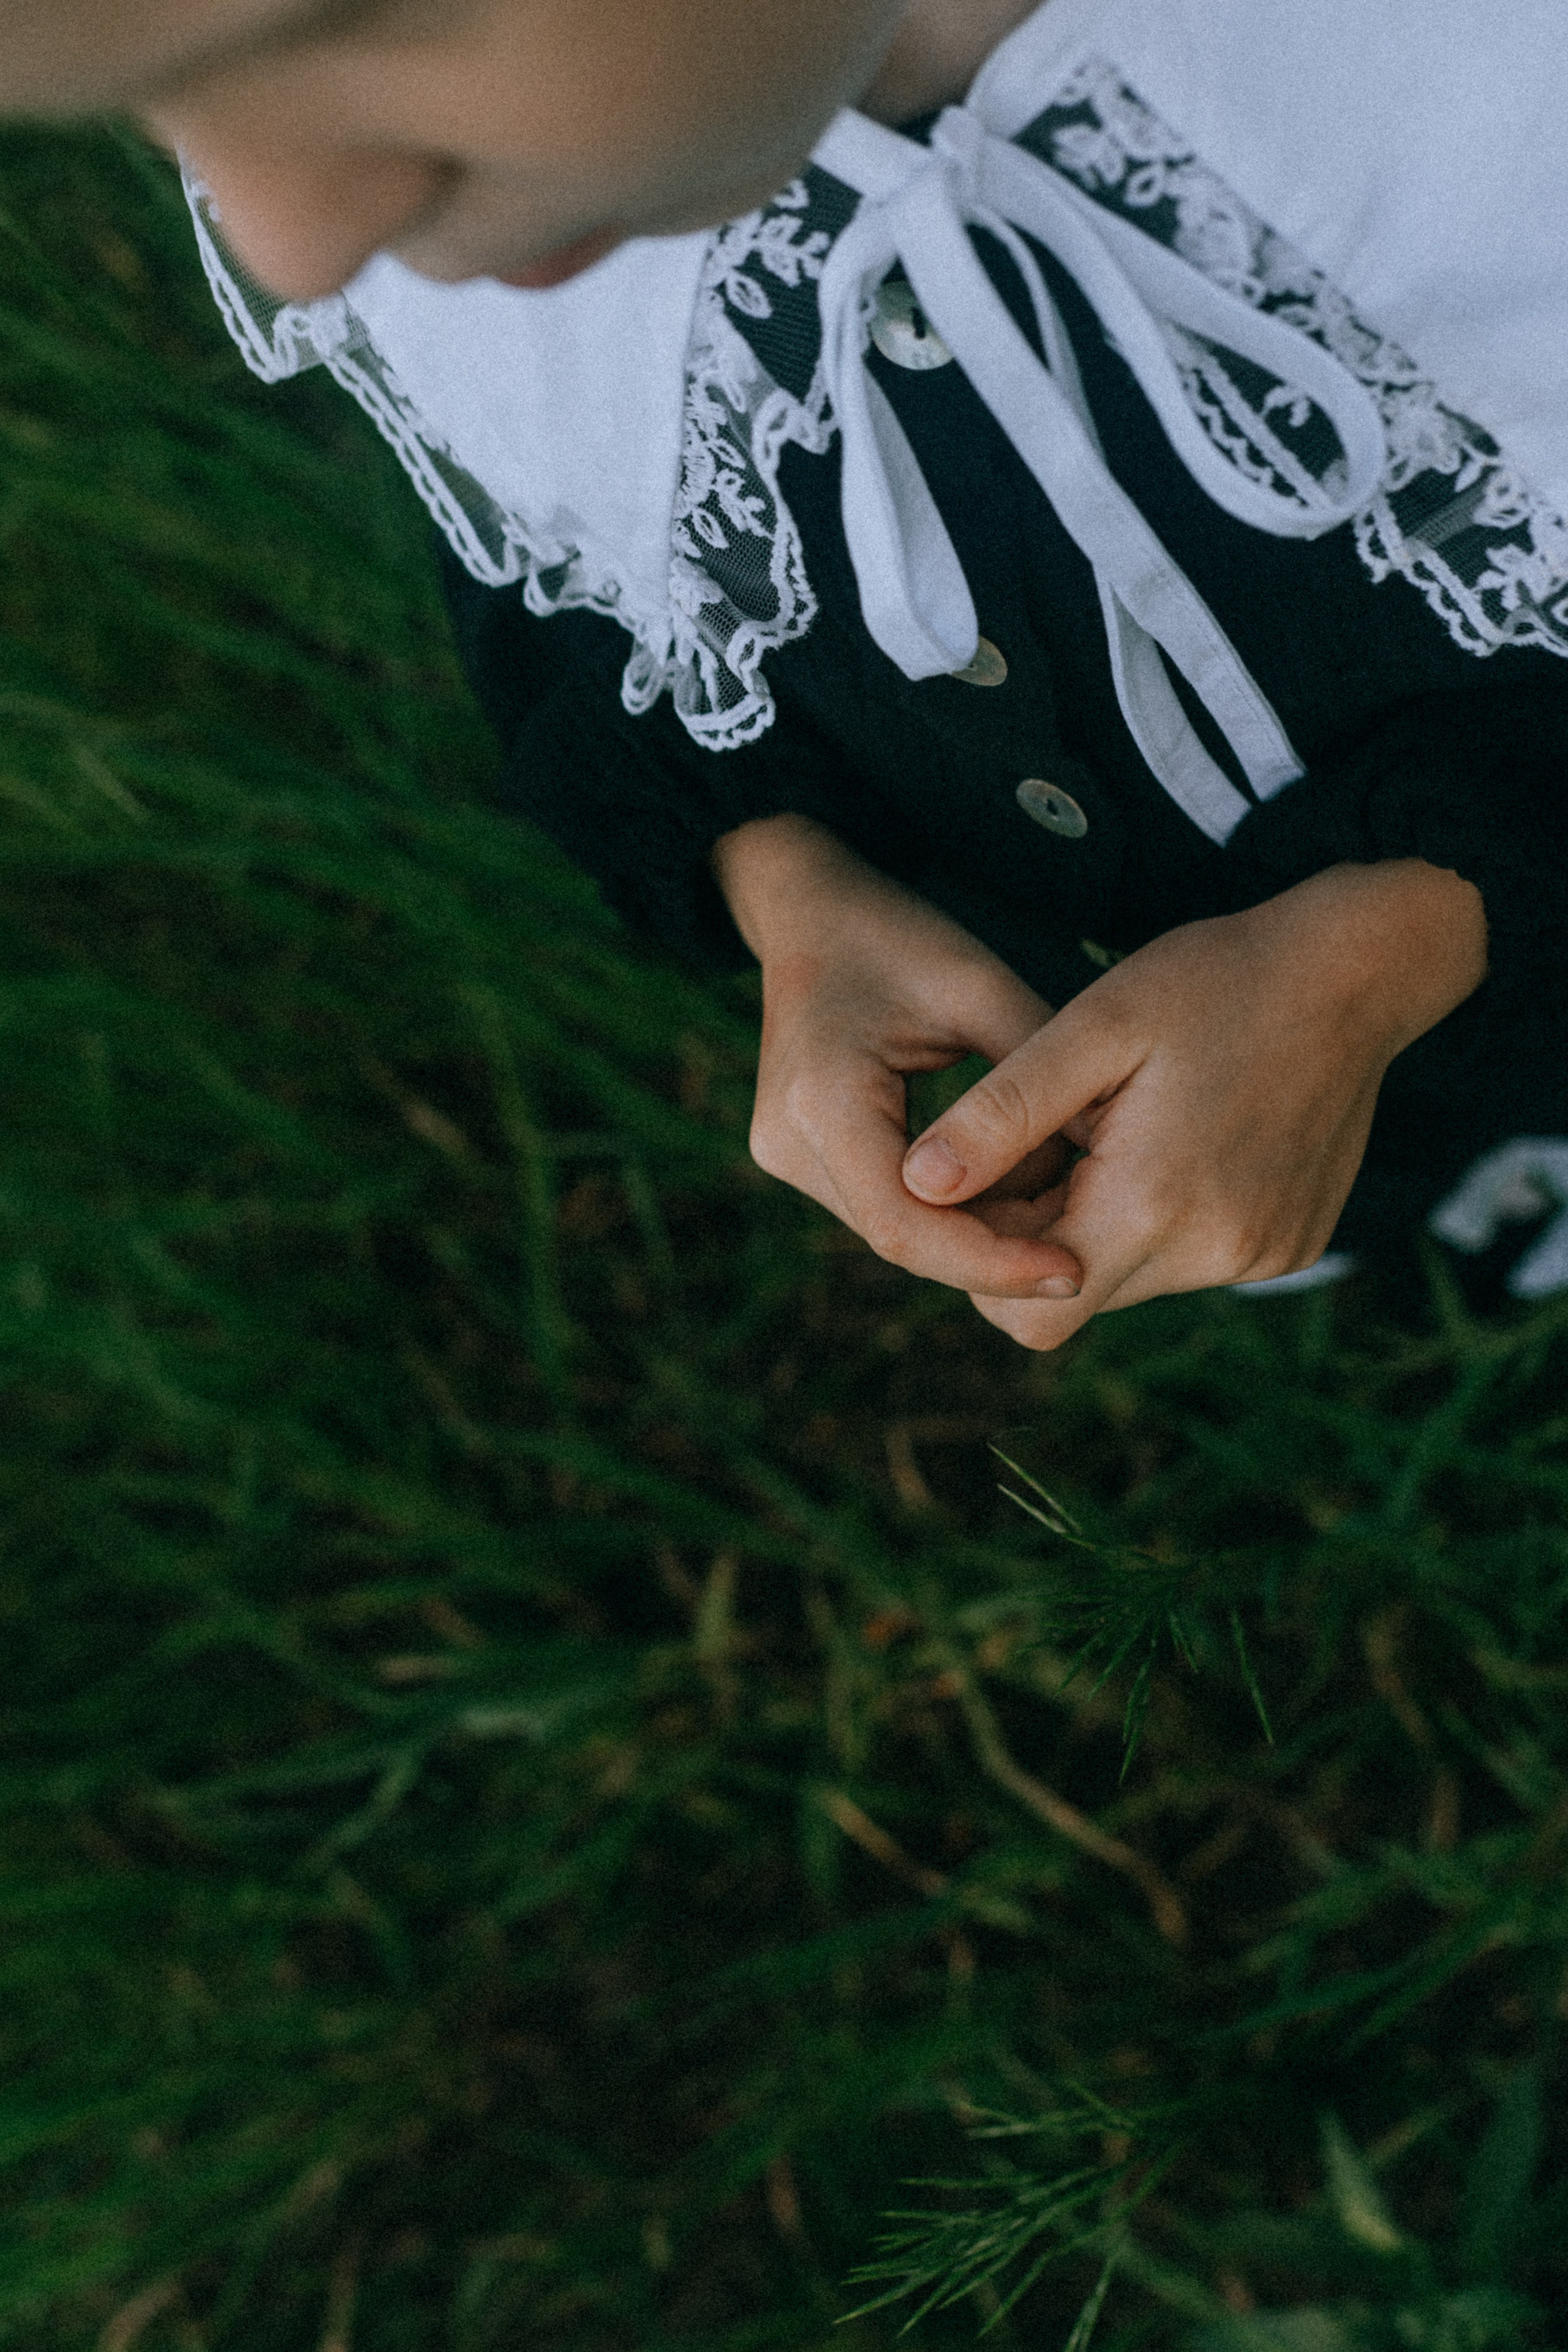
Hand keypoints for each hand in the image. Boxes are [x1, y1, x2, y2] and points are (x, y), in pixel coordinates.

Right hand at [712, 813, 1084, 1299]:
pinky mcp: (802, 1158)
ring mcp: (787, 1156)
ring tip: (1059, 1202)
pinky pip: (887, 1206)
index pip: (906, 1224)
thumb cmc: (899, 936)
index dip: (992, 1262)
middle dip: (996, 1250)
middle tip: (1083, 1246)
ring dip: (980, 1230)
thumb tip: (1110, 1169)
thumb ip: (1037, 1084)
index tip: (1072, 1269)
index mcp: (822, 1100)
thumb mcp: (980, 989)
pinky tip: (1015, 1182)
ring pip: (898, 1231)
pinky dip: (956, 1205)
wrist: (809, 908)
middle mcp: (789, 1144)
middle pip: (902, 1239)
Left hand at [901, 859, 1487, 1347]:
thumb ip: (1001, 1114)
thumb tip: (917, 1185)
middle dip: (1041, 1234)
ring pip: (1133, 1279)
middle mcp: (1216, 1254)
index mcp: (1154, 1205)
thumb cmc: (1212, 982)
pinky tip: (1175, 1140)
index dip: (987, 1259)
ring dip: (1101, 1223)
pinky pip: (1193, 1260)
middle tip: (1046, 1139)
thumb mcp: (1092, 1028)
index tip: (986, 1181)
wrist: (1356, 970)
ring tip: (1114, 1129)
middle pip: (1079, 1298)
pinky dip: (1162, 1217)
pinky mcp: (1290, 1247)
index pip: (1030, 1311)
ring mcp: (1263, 1258)